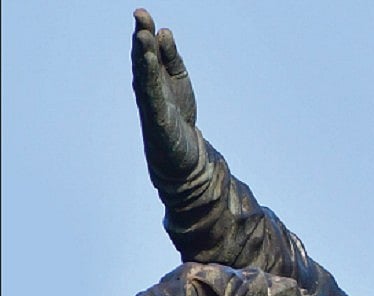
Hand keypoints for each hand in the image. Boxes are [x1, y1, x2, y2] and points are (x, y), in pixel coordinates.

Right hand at [132, 9, 200, 180]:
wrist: (184, 155)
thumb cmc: (178, 116)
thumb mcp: (178, 80)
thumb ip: (171, 57)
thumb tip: (164, 32)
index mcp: (152, 77)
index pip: (147, 51)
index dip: (145, 32)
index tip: (142, 13)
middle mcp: (148, 88)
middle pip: (143, 59)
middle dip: (142, 38)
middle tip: (140, 15)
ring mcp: (151, 103)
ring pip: (145, 75)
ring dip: (144, 55)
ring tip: (143, 34)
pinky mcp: (158, 118)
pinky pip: (153, 94)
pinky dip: (151, 77)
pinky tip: (151, 62)